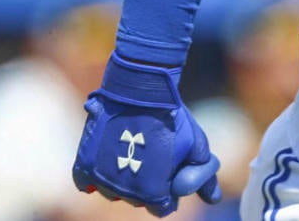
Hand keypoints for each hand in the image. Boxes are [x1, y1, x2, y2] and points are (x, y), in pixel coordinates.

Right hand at [72, 53, 221, 216]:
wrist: (138, 90)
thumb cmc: (172, 119)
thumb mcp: (195, 146)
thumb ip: (203, 176)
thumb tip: (214, 200)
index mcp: (153, 194)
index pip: (162, 208)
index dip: (170, 189)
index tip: (171, 170)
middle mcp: (125, 194)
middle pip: (139, 200)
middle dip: (149, 184)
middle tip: (155, 155)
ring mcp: (102, 181)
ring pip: (115, 191)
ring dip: (126, 178)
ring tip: (136, 150)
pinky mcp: (84, 167)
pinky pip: (89, 182)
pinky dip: (102, 172)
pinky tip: (113, 155)